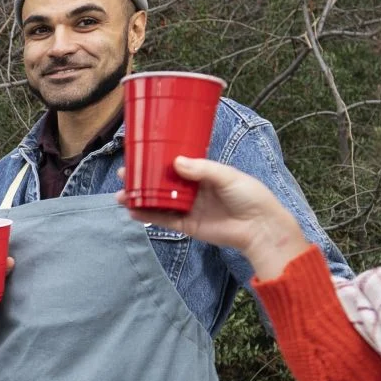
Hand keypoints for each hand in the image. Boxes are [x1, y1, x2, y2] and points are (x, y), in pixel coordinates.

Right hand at [124, 155, 310, 279]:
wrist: (260, 226)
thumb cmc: (250, 196)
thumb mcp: (228, 175)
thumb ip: (202, 169)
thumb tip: (176, 162)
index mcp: (202, 173)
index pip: (175, 164)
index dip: (157, 159)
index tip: (140, 153)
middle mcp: (192, 189)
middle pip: (161, 182)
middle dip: (141, 178)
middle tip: (123, 174)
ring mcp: (188, 207)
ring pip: (158, 201)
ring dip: (139, 198)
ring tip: (121, 195)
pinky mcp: (187, 225)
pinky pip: (163, 220)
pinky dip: (147, 216)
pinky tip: (133, 211)